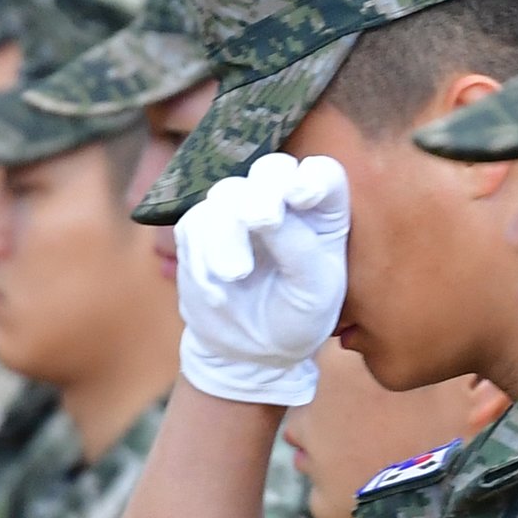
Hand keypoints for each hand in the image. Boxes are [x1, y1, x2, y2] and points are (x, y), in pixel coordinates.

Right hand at [175, 153, 349, 405]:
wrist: (249, 350)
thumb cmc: (295, 319)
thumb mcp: (313, 292)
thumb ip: (297, 247)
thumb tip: (263, 211)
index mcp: (322, 213)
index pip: (323, 172)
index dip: (312, 176)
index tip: (301, 196)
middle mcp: (283, 201)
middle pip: (272, 167)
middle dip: (263, 191)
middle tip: (258, 220)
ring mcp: (239, 210)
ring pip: (227, 194)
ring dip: (227, 234)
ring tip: (234, 275)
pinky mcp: (202, 226)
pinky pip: (194, 220)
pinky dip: (202, 251)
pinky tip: (215, 282)